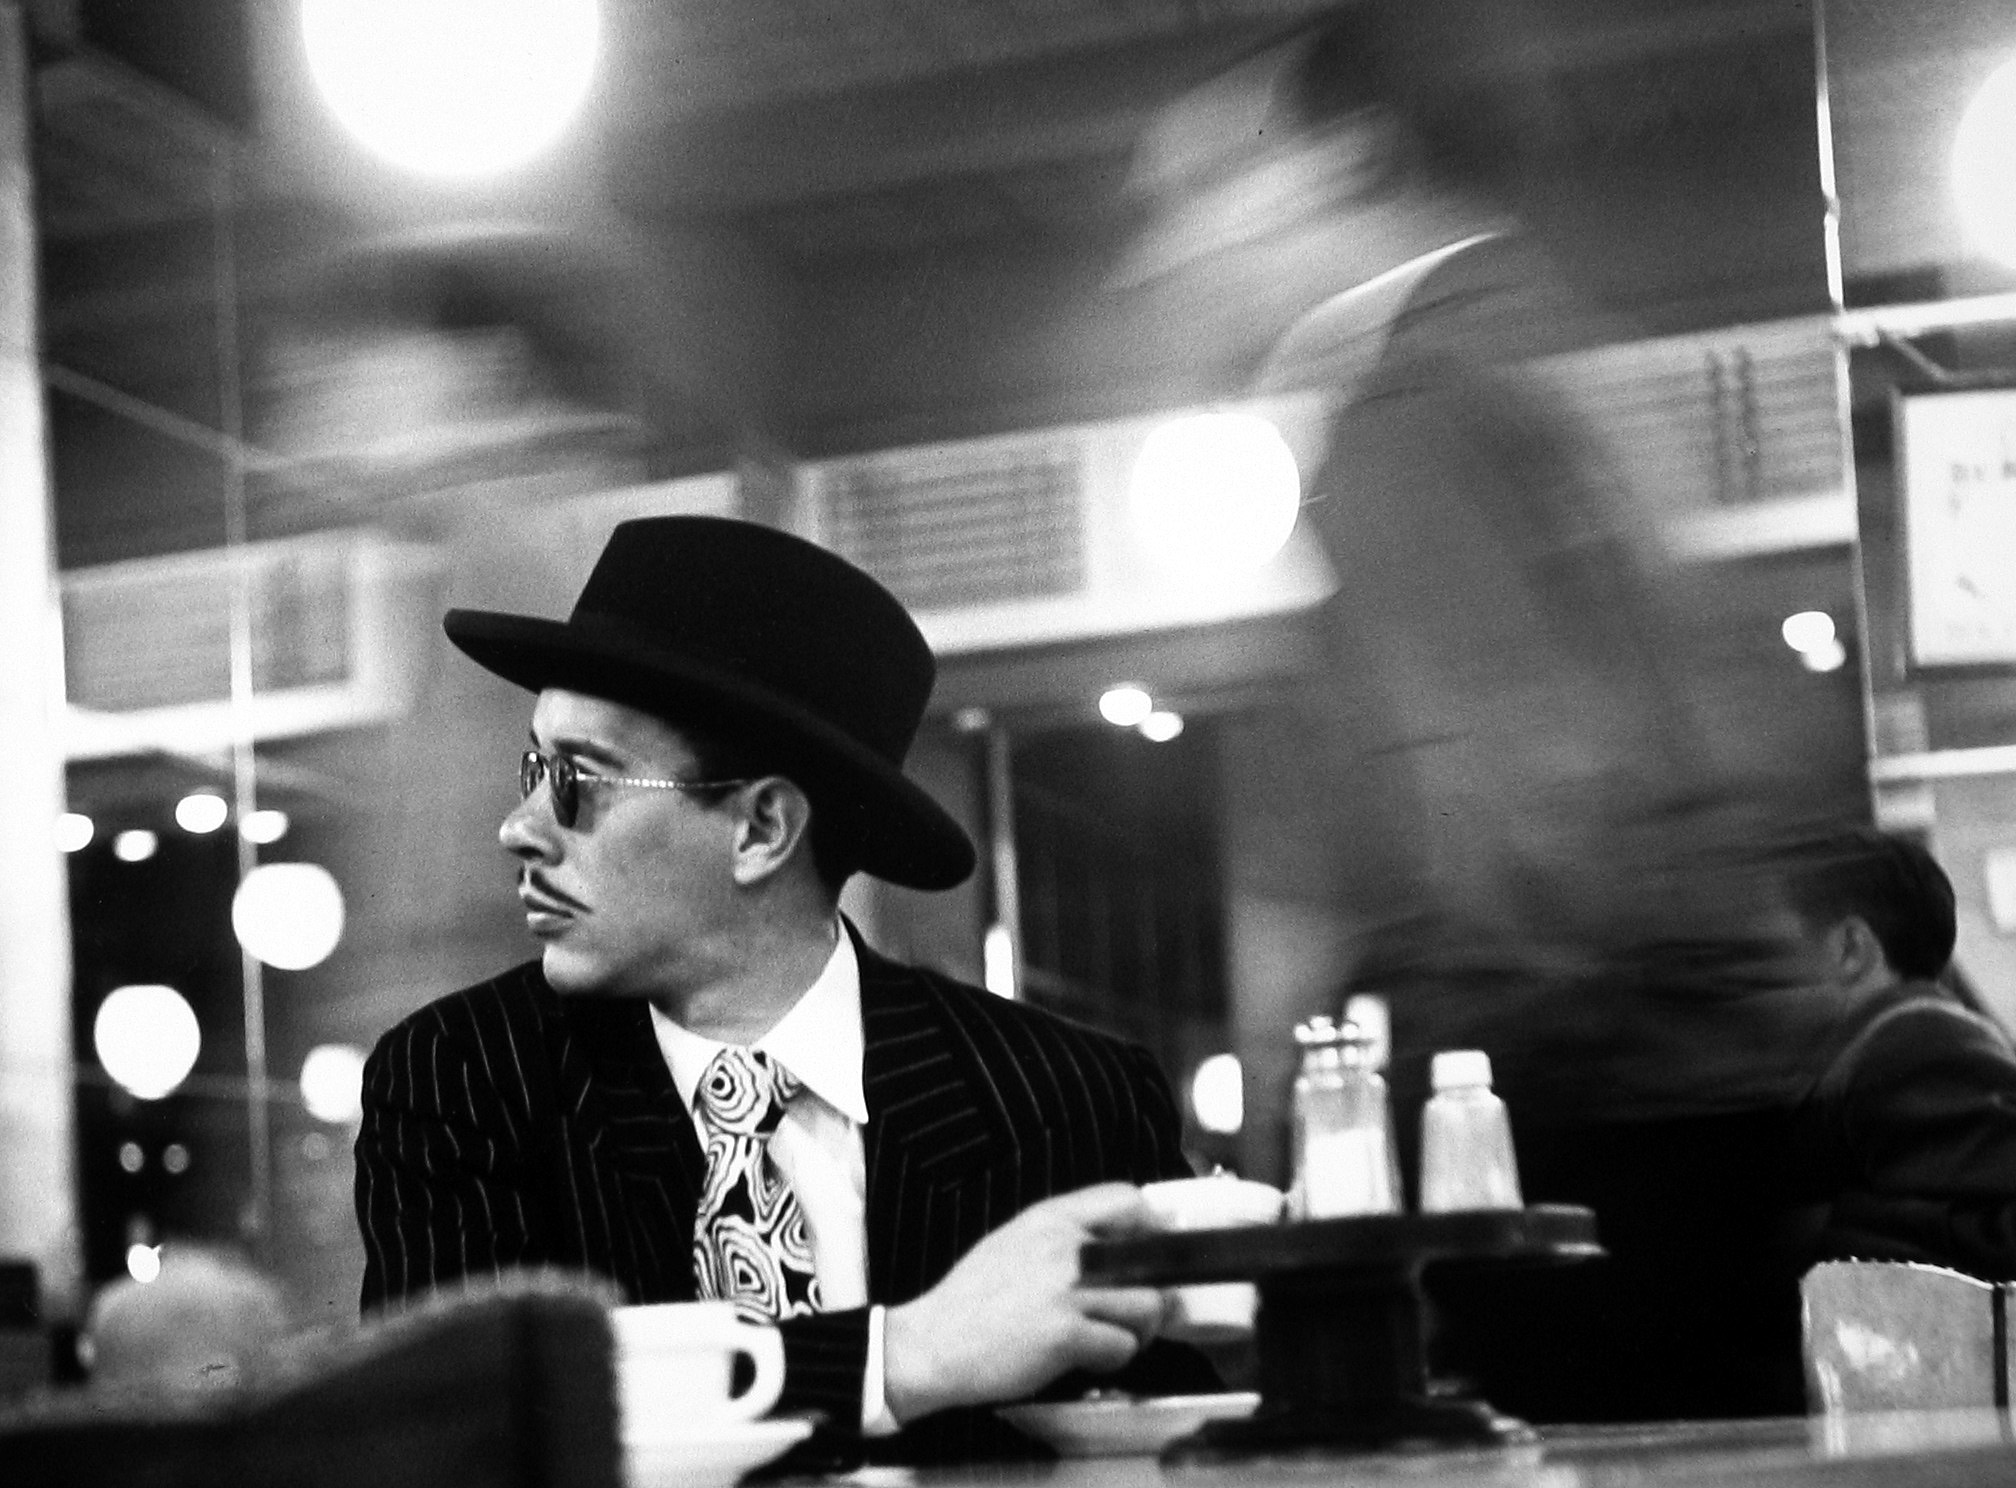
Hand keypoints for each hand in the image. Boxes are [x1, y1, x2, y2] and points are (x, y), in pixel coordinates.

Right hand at [882, 1182, 1166, 1423]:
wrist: (932, 1343)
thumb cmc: (970, 1299)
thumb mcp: (1012, 1242)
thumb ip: (1060, 1238)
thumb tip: (1110, 1247)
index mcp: (1049, 1218)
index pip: (1125, 1199)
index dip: (1148, 1228)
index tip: (1148, 1254)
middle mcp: (1063, 1246)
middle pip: (1148, 1259)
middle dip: (1151, 1290)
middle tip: (1137, 1310)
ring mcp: (1065, 1291)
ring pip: (1146, 1306)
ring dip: (1138, 1329)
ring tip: (1115, 1338)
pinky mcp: (1065, 1335)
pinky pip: (1120, 1346)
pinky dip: (1113, 1358)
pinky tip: (1089, 1359)